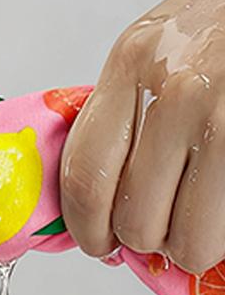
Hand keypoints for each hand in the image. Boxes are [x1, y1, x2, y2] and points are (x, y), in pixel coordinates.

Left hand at [60, 0, 224, 274]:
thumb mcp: (157, 50)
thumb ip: (121, 116)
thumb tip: (94, 206)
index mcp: (132, 63)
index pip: (84, 177)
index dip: (86, 229)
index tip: (99, 244)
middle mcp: (176, 91)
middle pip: (135, 219)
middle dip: (144, 240)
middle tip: (160, 227)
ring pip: (188, 239)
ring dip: (189, 244)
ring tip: (198, 216)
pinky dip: (222, 234)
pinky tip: (222, 207)